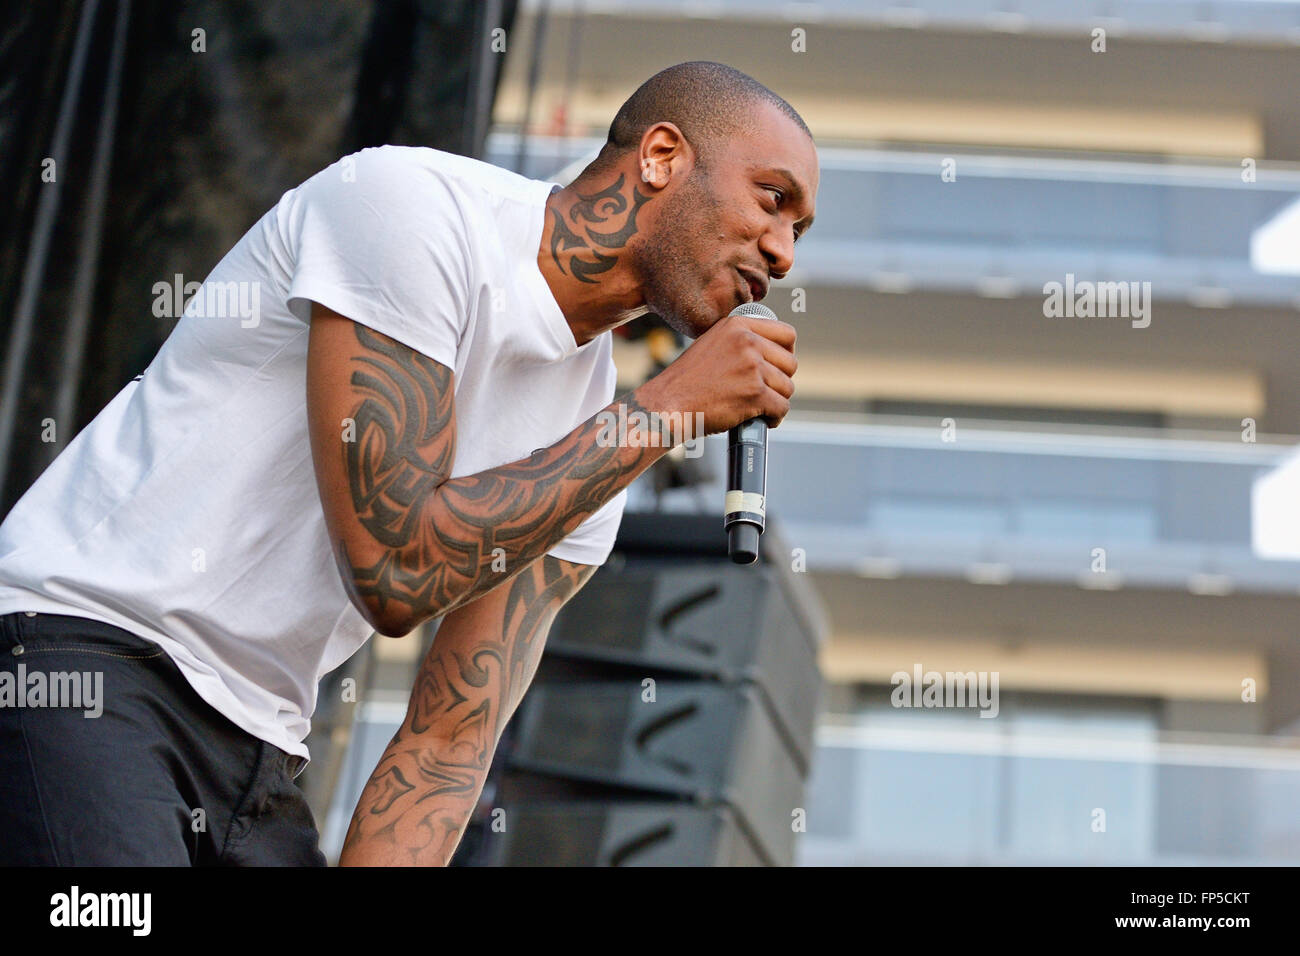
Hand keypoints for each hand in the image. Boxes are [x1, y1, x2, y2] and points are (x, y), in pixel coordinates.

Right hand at [635, 312, 796, 434]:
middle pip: (791, 363)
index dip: (787, 353)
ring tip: (759, 407)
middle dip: (781, 381)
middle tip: (765, 392)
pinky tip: (761, 419)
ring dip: (776, 401)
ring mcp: (752, 367)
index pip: (787, 334)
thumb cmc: (687, 381)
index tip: (778, 367)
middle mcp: (747, 341)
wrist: (668, 404)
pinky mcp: (755, 393)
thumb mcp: (712, 344)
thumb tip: (773, 352)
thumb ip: (740, 341)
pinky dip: (774, 418)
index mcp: (738, 325)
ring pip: (787, 387)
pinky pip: (782, 407)